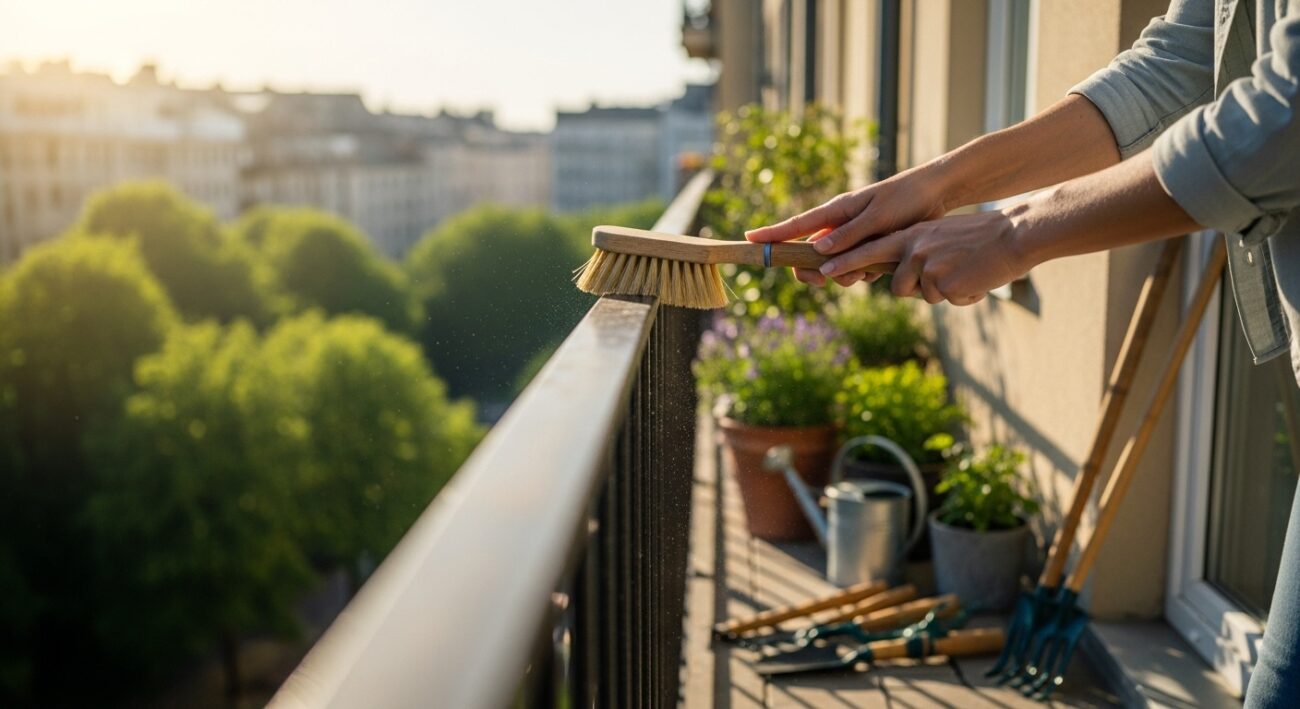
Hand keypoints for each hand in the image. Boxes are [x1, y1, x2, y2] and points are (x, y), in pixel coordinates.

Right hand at [744, 165, 951, 285]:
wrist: (936, 196)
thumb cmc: (905, 198)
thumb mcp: (877, 217)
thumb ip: (849, 235)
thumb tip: (817, 250)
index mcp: (835, 211)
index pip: (796, 225)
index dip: (771, 235)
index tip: (748, 240)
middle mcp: (839, 225)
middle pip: (809, 255)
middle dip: (813, 271)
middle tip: (824, 280)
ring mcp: (852, 238)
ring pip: (832, 267)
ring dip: (843, 277)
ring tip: (865, 273)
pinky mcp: (867, 248)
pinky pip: (853, 269)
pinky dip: (861, 274)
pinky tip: (879, 269)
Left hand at [817, 208, 1032, 304]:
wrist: (1012, 235)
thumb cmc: (980, 240)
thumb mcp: (941, 238)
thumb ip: (917, 254)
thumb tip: (902, 280)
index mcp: (912, 236)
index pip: (872, 249)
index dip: (847, 261)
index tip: (826, 268)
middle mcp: (913, 248)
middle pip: (894, 283)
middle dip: (882, 282)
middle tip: (848, 276)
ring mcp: (926, 265)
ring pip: (920, 295)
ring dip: (940, 292)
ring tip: (963, 273)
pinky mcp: (941, 282)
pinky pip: (945, 300)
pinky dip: (961, 296)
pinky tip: (974, 279)